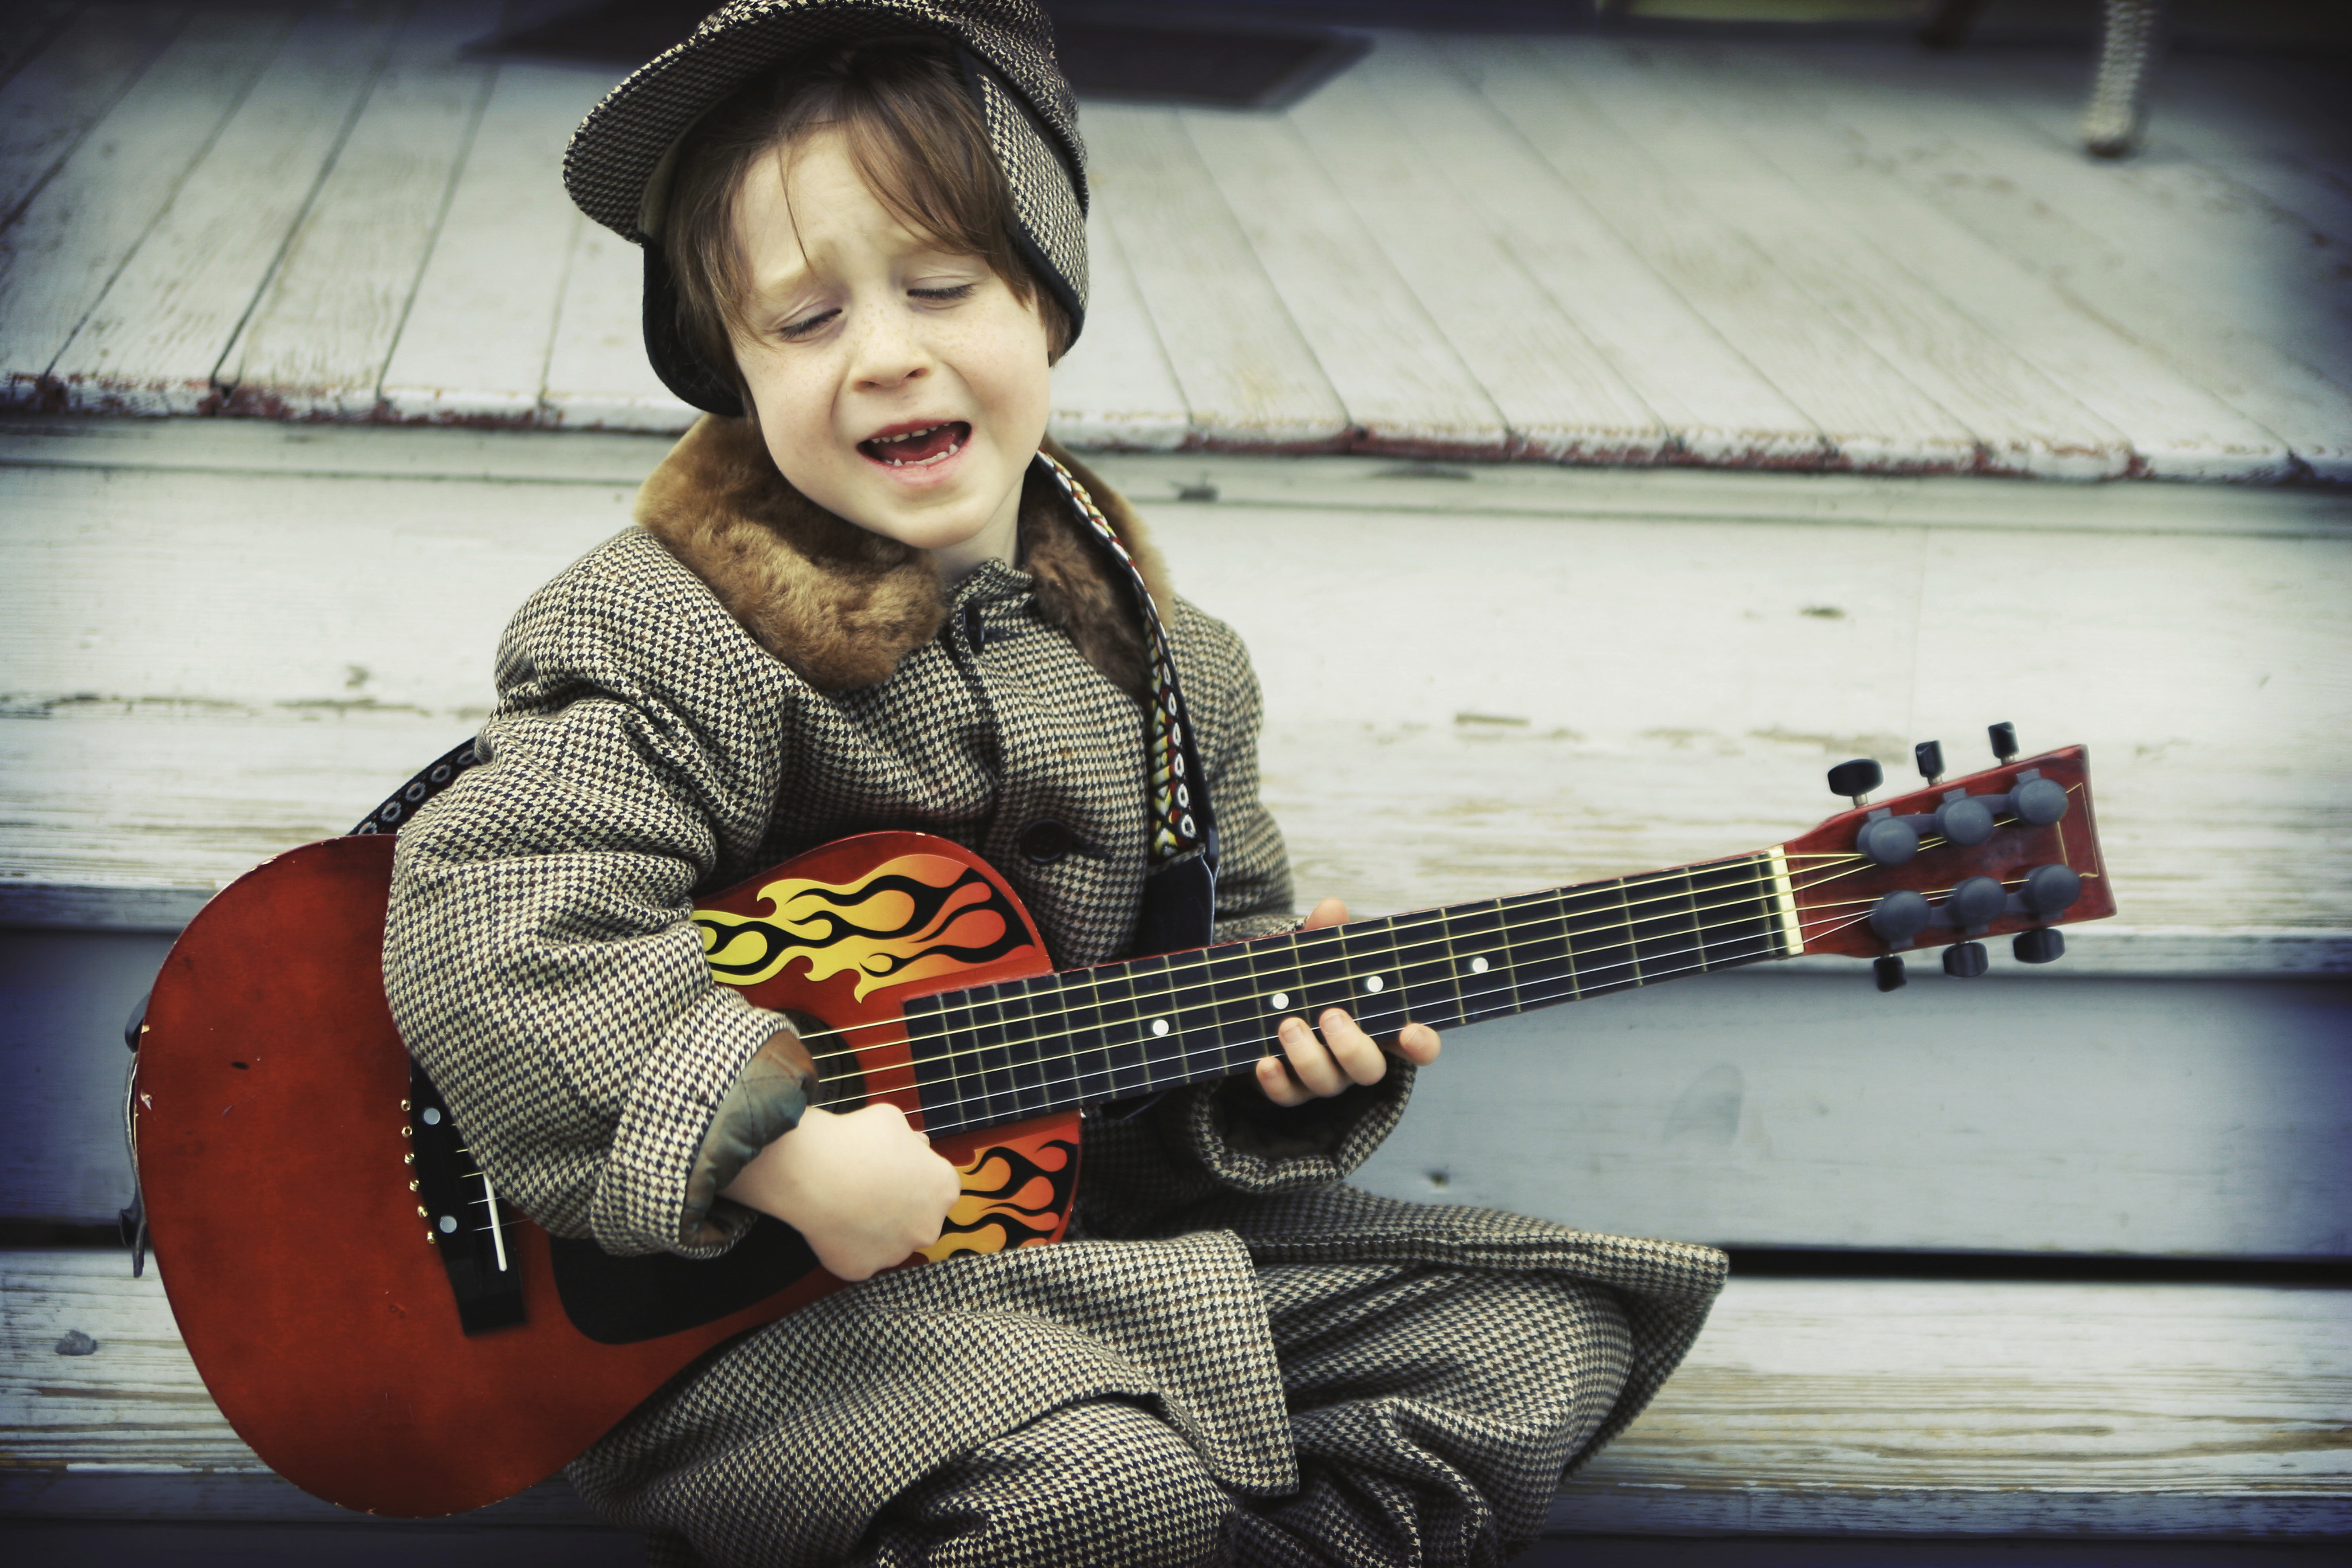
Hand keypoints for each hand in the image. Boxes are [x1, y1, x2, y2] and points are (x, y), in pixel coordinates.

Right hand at [720, 1102, 960, 1280]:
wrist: (812, 1171)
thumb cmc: (855, 1139)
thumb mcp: (892, 1120)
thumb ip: (911, 1138)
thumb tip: (918, 1146)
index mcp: (944, 1188)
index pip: (937, 1187)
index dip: (913, 1177)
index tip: (891, 1170)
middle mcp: (928, 1227)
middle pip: (918, 1218)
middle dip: (899, 1207)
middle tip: (869, 1189)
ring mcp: (896, 1253)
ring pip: (889, 1241)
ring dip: (875, 1228)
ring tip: (848, 1204)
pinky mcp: (863, 1269)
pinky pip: (858, 1258)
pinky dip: (847, 1245)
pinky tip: (834, 1223)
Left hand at [1254, 897, 1442, 1107]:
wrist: (1268, 1011)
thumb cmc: (1312, 983)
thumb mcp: (1321, 958)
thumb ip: (1329, 936)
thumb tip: (1331, 906)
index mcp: (1378, 1027)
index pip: (1417, 1046)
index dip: (1422, 1043)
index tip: (1412, 1030)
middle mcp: (1356, 1057)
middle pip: (1370, 1070)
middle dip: (1352, 1046)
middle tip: (1331, 1015)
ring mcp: (1324, 1076)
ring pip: (1328, 1084)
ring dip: (1308, 1056)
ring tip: (1288, 1024)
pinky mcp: (1290, 1087)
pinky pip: (1287, 1097)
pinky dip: (1276, 1081)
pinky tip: (1263, 1061)